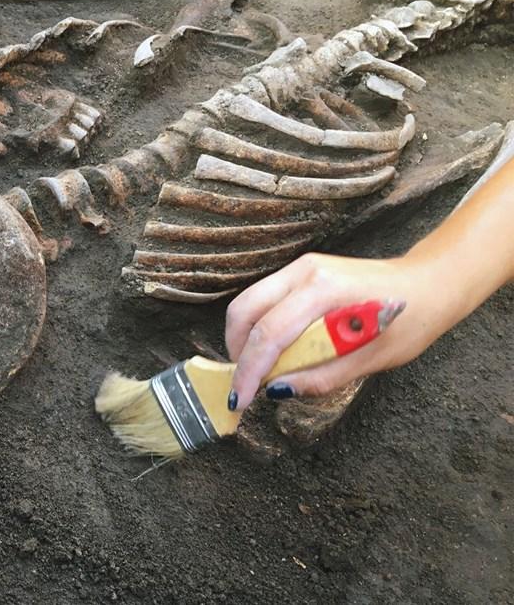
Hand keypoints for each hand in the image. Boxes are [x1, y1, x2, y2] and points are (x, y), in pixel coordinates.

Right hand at [224, 252, 456, 409]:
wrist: (430, 283)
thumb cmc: (411, 320)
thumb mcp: (372, 359)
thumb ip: (322, 376)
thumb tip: (278, 390)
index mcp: (324, 291)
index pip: (269, 333)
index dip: (249, 370)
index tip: (240, 399)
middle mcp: (304, 272)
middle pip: (245, 311)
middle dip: (237, 351)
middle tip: (247, 384)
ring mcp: (300, 268)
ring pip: (248, 303)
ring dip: (244, 338)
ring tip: (259, 369)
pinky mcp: (300, 271)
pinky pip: (263, 299)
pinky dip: (257, 327)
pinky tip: (273, 350)